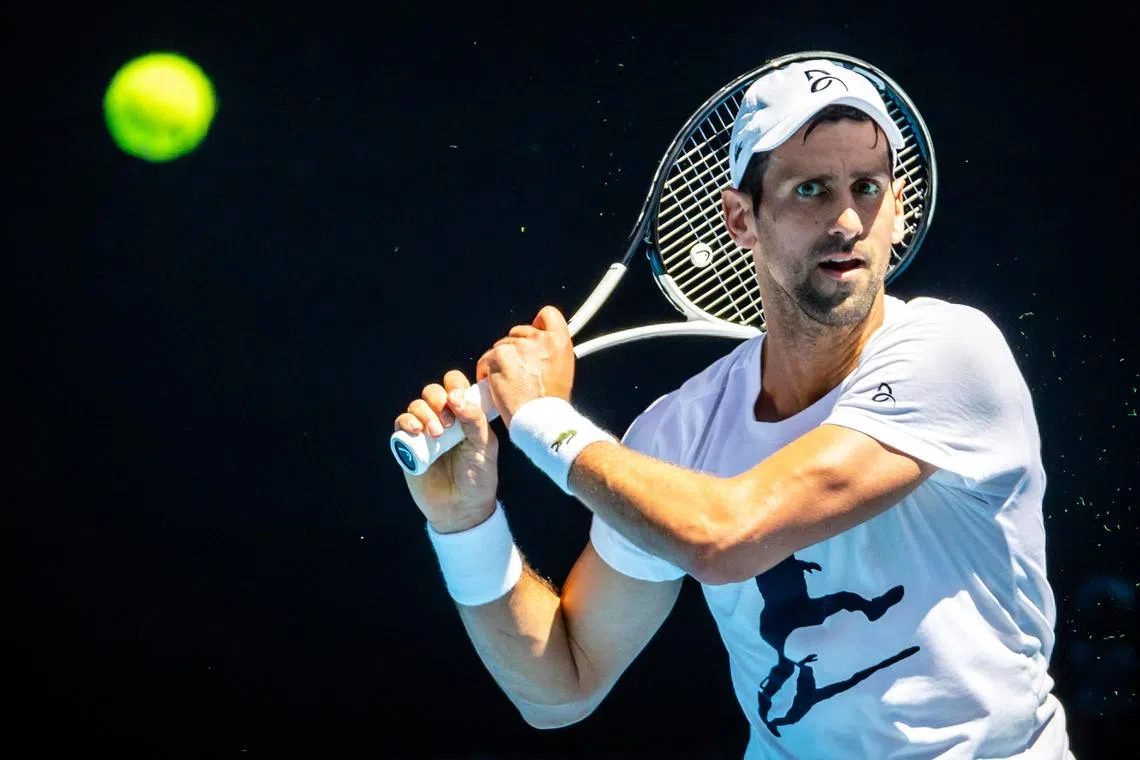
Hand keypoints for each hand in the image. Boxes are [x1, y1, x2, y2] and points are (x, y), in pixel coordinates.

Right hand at [394, 370, 498, 533]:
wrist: (462, 509)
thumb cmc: (478, 478)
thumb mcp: (485, 447)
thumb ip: (475, 420)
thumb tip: (457, 397)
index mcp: (465, 416)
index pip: (456, 386)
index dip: (455, 386)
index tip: (459, 401)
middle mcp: (444, 420)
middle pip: (433, 391)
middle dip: (438, 399)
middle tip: (449, 422)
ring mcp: (425, 432)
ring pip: (417, 405)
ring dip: (425, 413)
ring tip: (437, 434)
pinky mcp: (408, 446)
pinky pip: (401, 424)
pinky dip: (407, 421)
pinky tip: (417, 430)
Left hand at [475, 305, 574, 427]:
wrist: (541, 419)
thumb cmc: (551, 402)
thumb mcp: (562, 369)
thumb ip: (550, 352)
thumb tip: (538, 347)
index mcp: (560, 341)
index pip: (548, 314)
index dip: (538, 324)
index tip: (533, 336)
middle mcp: (539, 339)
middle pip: (518, 332)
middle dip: (515, 349)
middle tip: (519, 371)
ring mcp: (518, 346)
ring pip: (500, 347)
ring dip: (500, 362)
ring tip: (510, 383)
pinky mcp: (498, 356)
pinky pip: (485, 359)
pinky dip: (486, 372)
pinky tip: (495, 386)